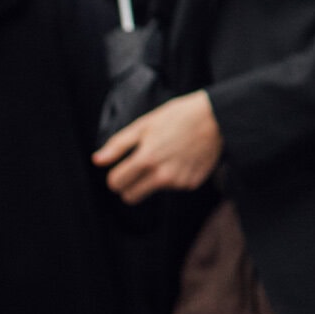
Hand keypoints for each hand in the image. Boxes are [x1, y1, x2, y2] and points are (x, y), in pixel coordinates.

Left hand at [94, 89, 222, 202]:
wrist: (217, 117)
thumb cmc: (177, 116)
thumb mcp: (144, 125)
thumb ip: (118, 145)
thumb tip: (97, 161)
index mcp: (146, 159)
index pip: (116, 183)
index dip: (115, 177)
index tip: (121, 169)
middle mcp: (162, 175)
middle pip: (130, 197)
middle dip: (129, 186)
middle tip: (137, 169)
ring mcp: (178, 182)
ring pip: (153, 191)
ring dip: (154, 179)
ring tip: (167, 155)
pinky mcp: (192, 184)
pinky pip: (173, 187)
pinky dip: (174, 176)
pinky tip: (182, 158)